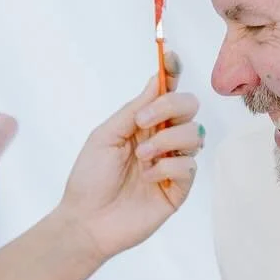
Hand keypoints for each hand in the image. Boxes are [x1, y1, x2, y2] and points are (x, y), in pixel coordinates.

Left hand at [57, 61, 203, 263]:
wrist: (86, 220)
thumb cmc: (89, 179)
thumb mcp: (106, 135)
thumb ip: (134, 109)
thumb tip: (157, 80)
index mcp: (143, 123)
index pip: (166, 91)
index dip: (172, 72)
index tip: (170, 58)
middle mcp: (162, 139)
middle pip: (189, 106)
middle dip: (171, 106)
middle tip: (142, 122)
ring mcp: (172, 163)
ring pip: (193, 134)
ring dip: (165, 140)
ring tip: (141, 158)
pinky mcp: (178, 188)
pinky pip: (189, 165)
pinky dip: (167, 167)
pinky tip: (148, 179)